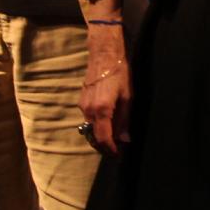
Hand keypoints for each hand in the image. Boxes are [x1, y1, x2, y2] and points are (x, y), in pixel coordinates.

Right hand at [79, 21, 132, 155]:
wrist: (104, 54)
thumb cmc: (120, 73)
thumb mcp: (128, 97)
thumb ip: (124, 120)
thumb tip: (124, 139)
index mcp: (102, 110)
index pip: (103, 138)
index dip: (111, 149)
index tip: (118, 155)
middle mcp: (89, 110)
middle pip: (93, 136)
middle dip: (104, 146)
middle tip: (117, 151)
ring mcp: (83, 105)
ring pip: (90, 129)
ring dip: (100, 136)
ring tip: (113, 139)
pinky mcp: (82, 101)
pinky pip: (88, 120)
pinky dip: (96, 126)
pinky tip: (107, 125)